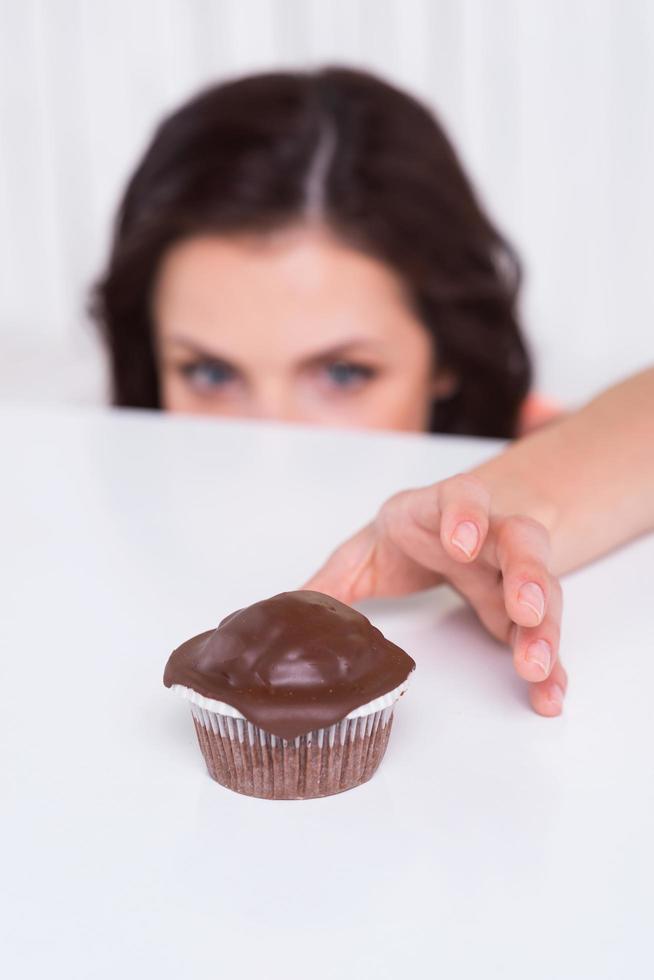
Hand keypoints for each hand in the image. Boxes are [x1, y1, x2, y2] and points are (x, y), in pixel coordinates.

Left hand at [305, 474, 566, 716]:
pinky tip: (550, 695)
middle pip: (521, 542)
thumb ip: (330, 582)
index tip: (461, 544)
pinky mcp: (524, 609)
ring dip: (545, 628)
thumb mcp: (365, 551)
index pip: (462, 496)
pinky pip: (544, 633)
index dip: (465, 515)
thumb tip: (281, 615)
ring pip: (544, 590)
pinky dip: (552, 663)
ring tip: (538, 666)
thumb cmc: (409, 536)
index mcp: (445, 509)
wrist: (455, 530)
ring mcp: (514, 571)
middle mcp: (491, 534)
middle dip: (528, 574)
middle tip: (525, 609)